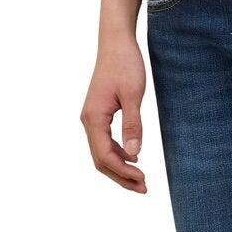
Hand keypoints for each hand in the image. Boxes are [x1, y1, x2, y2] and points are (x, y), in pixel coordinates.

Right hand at [81, 35, 148, 192]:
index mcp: (94, 118)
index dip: (123, 172)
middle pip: (100, 160)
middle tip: (144, 188)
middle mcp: (88, 121)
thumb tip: (135, 153)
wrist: (115, 43)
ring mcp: (91, 118)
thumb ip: (133, 124)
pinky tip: (133, 158)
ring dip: (119, 168)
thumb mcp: (134, 95)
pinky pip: (103, 142)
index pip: (105, 156)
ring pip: (101, 153)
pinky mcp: (97, 114)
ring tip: (140, 179)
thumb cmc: (125, 65)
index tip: (144, 180)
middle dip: (120, 177)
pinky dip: (117, 155)